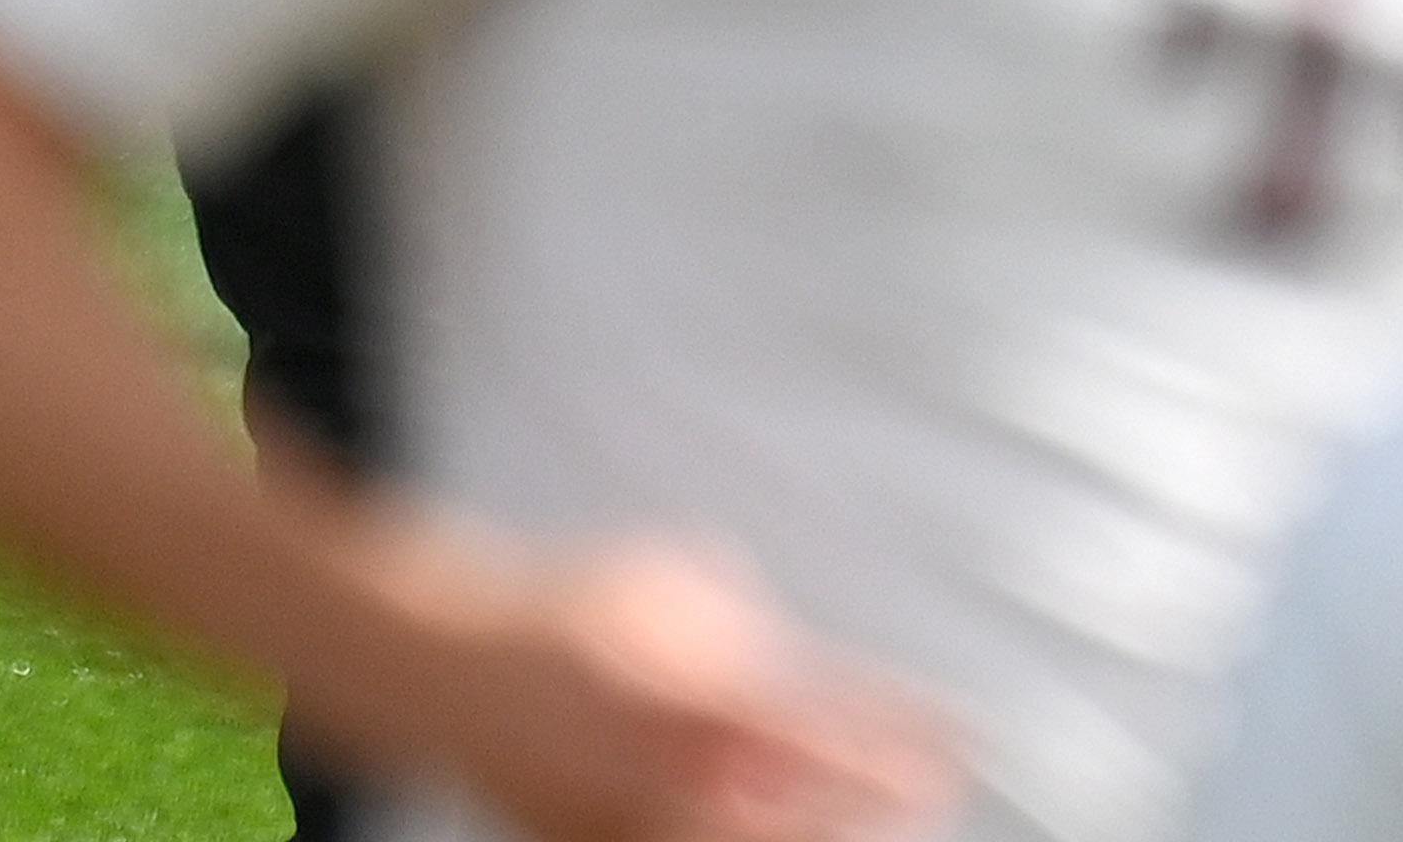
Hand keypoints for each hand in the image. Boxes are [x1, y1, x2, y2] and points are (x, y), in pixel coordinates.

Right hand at [397, 545, 949, 841]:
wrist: (440, 673)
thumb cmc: (565, 611)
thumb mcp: (667, 586)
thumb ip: (745, 632)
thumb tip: (798, 667)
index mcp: (697, 697)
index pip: (829, 732)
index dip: (903, 743)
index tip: (962, 743)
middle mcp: (673, 774)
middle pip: (806, 821)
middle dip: (878, 809)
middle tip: (931, 797)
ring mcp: (634, 828)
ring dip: (817, 837)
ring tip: (867, 822)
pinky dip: (736, 838)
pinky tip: (766, 825)